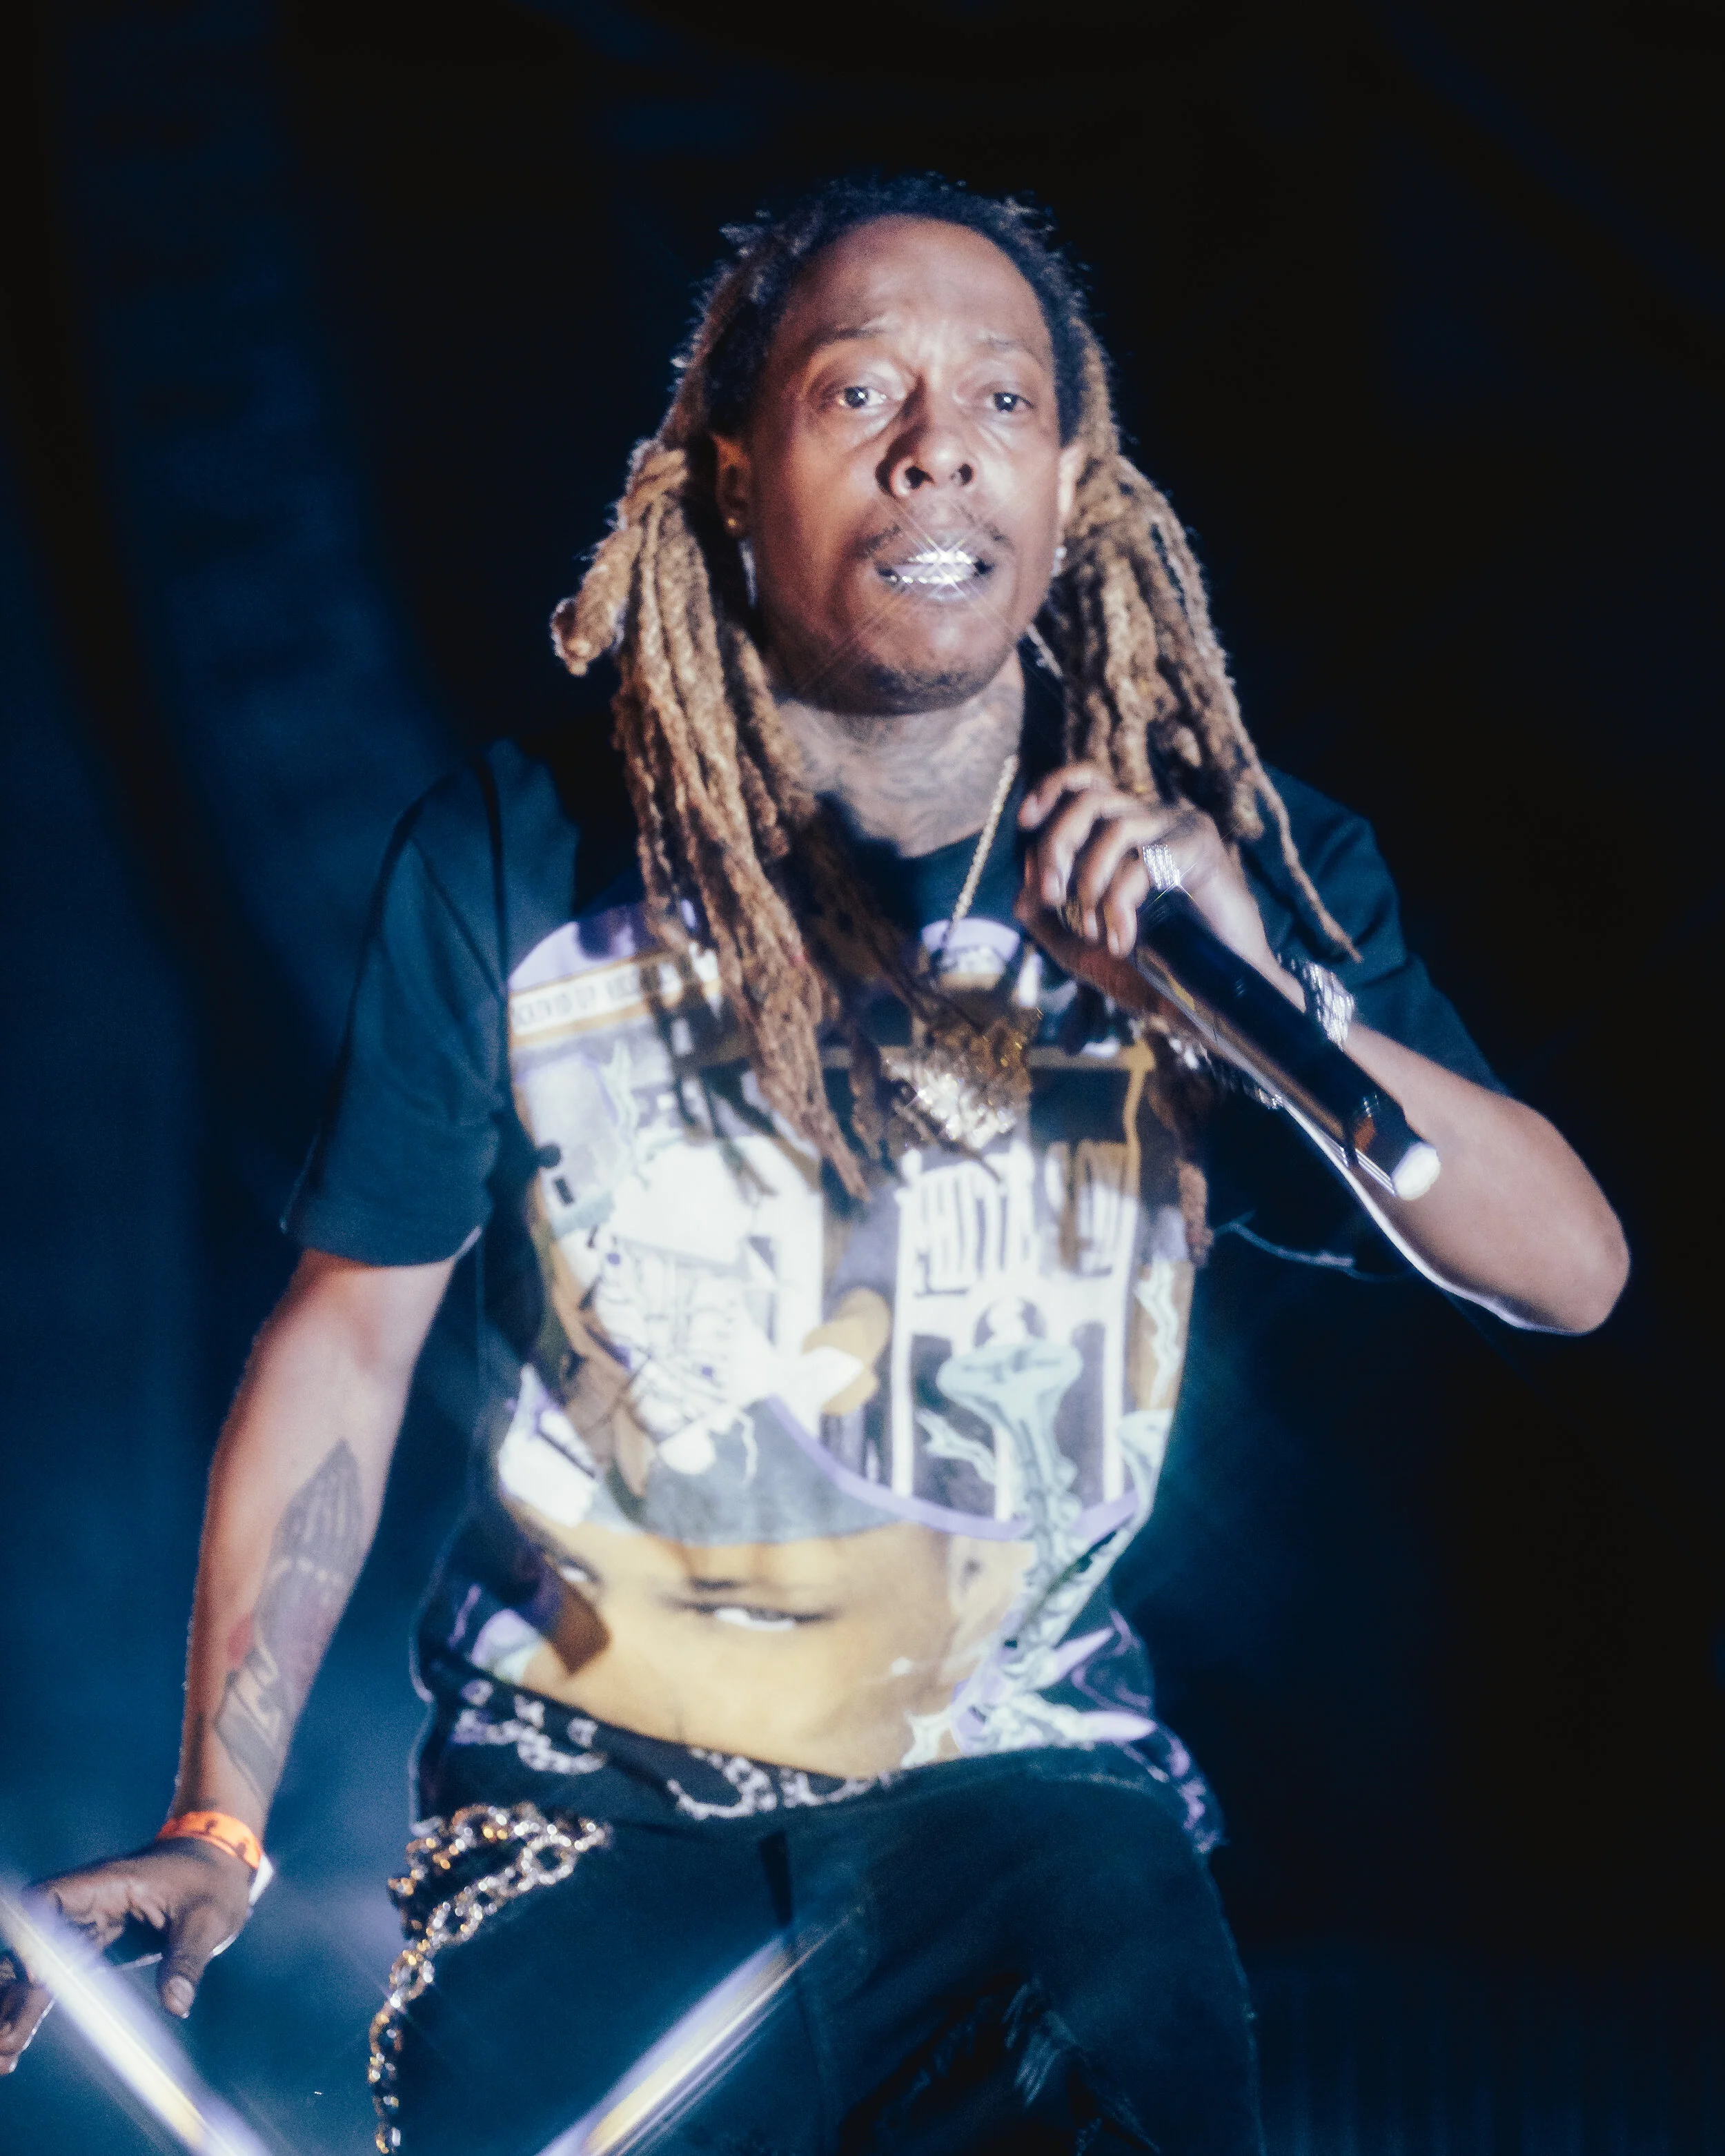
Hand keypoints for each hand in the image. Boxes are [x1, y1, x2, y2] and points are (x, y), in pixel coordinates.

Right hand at [0, 1839, 253, 2070]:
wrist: (218, 1868)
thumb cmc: (212, 1882)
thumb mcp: (209, 1919)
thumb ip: (188, 1959)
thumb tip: (175, 2004)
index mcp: (108, 1883)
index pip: (49, 1900)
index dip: (33, 1935)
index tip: (37, 1978)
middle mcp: (85, 1906)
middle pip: (32, 1944)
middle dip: (11, 1989)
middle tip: (4, 2042)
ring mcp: (83, 1929)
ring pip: (34, 1969)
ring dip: (13, 2007)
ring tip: (3, 2055)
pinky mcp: (90, 1951)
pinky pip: (51, 1982)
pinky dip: (31, 2010)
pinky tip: (13, 2045)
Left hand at [1015, 762, 1295, 999]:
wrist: (1208, 999)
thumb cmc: (1152, 970)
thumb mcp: (1083, 948)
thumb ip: (1047, 919)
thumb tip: (1022, 887)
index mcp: (1125, 832)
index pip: (1087, 782)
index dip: (1052, 789)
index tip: (1025, 820)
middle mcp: (1152, 820)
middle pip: (1089, 800)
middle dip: (1058, 845)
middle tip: (1053, 897)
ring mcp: (1179, 830)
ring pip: (1115, 828)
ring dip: (1091, 884)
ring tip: (1097, 932)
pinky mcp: (1200, 849)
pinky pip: (1144, 862)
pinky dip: (1121, 904)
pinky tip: (1125, 941)